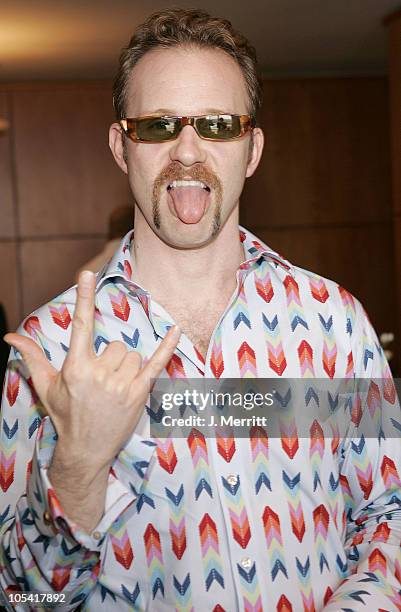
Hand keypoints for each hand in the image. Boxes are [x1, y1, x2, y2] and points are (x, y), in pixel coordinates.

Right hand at [5, 270, 180, 479]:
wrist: (85, 449)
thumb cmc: (66, 414)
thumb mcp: (46, 386)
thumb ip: (32, 357)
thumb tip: (10, 337)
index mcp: (76, 368)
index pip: (81, 325)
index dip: (85, 297)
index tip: (87, 274)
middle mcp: (99, 374)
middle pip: (116, 345)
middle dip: (111, 359)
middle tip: (102, 381)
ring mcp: (121, 385)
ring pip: (133, 355)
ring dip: (127, 367)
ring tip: (116, 388)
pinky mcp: (139, 394)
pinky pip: (157, 363)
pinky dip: (167, 347)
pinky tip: (175, 330)